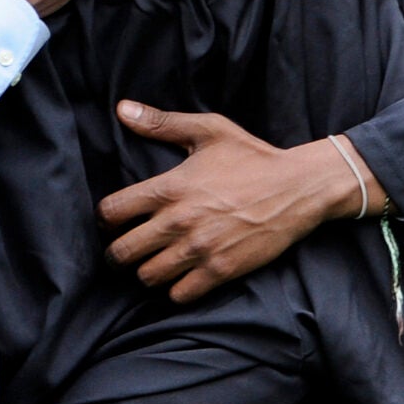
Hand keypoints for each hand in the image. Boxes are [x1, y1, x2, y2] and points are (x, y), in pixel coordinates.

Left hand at [98, 105, 372, 302]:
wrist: (297, 188)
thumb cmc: (252, 157)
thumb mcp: (209, 131)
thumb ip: (161, 123)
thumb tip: (122, 109)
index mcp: (169, 188)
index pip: (111, 213)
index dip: (106, 218)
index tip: (114, 220)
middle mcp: (179, 221)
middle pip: (122, 253)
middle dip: (117, 254)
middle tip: (125, 251)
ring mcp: (199, 249)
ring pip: (148, 277)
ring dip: (146, 272)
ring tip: (154, 263)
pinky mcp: (221, 270)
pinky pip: (179, 295)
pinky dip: (175, 290)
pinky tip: (181, 277)